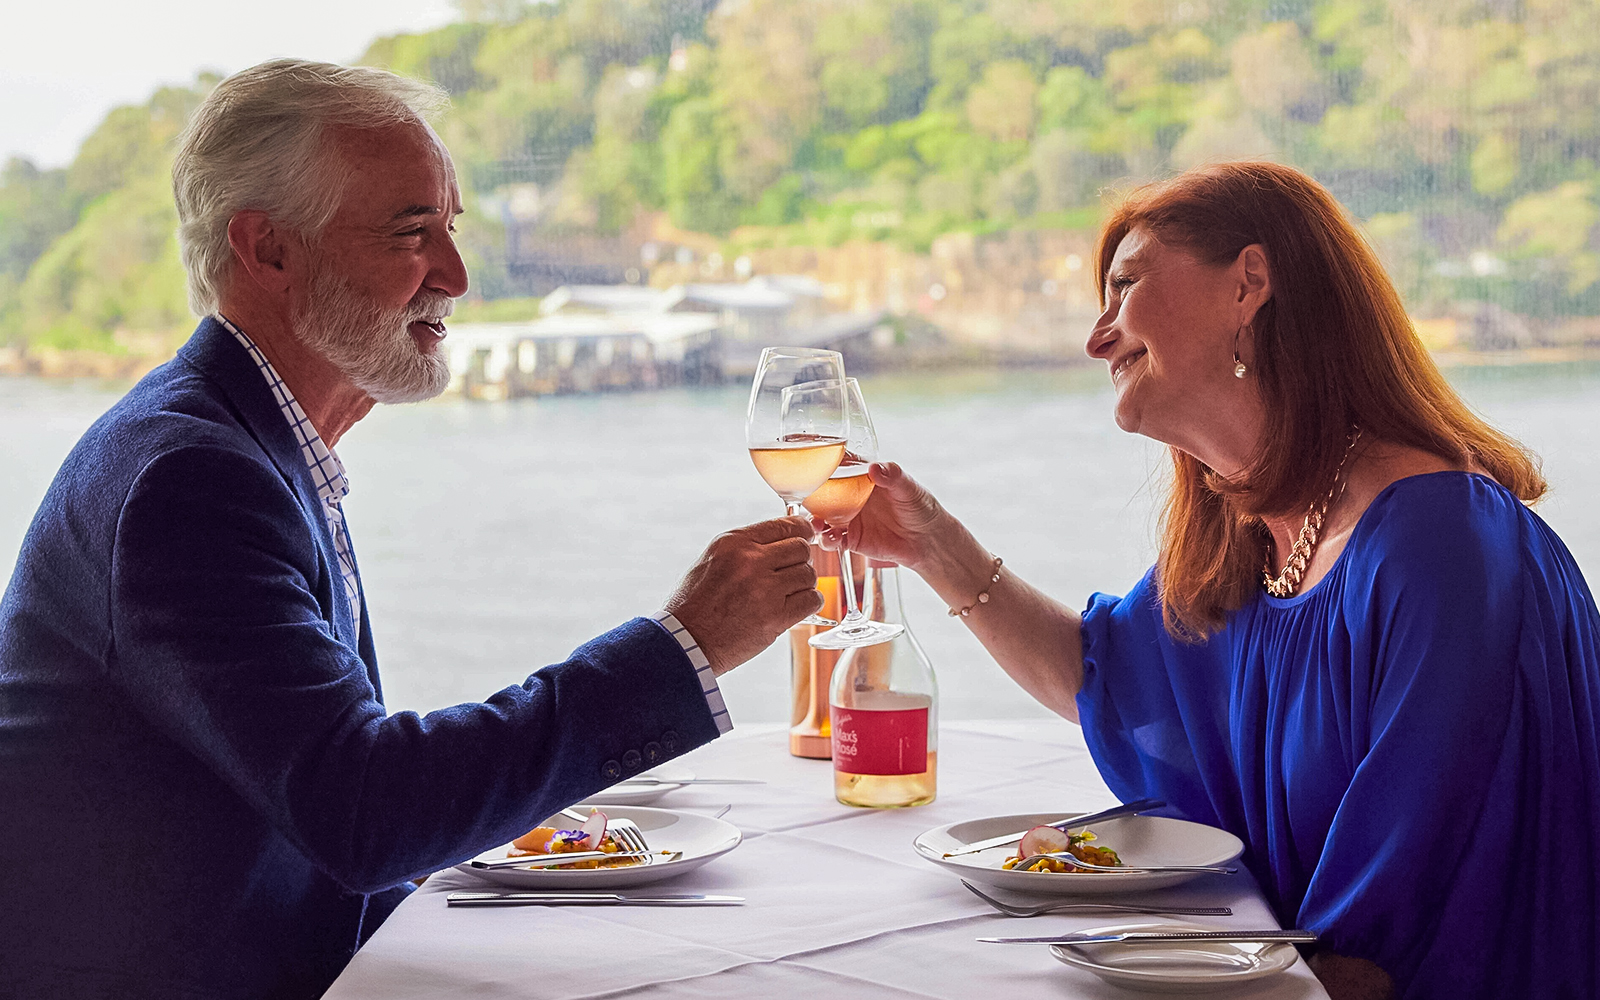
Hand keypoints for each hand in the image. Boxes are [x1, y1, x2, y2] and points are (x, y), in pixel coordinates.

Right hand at [664, 516, 821, 675]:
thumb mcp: (712, 560)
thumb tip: (781, 542)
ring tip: (788, 593)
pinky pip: (811, 600)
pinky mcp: (775, 616)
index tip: (805, 536)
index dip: (801, 531)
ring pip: (808, 575)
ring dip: (804, 584)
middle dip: (800, 560)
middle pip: (801, 548)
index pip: (784, 526)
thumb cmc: (695, 603)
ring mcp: (765, 589)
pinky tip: (796, 607)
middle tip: (791, 572)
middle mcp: (750, 561)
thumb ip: (746, 548)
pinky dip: (809, 603)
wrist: (686, 641)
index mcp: (734, 543)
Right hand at [813, 462, 949, 571]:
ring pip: (821, 517)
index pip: (838, 464)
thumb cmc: (921, 507)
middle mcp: (851, 496)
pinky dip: (826, 540)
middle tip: (804, 495)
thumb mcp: (909, 488)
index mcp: (863, 477)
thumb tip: (875, 468)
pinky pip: (832, 539)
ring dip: (814, 519)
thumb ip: (893, 476)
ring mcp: (849, 518)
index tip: (810, 458)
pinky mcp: (851, 539)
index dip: (822, 459)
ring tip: (816, 523)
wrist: (929, 540)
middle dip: (809, 493)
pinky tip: (831, 538)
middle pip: (822, 491)